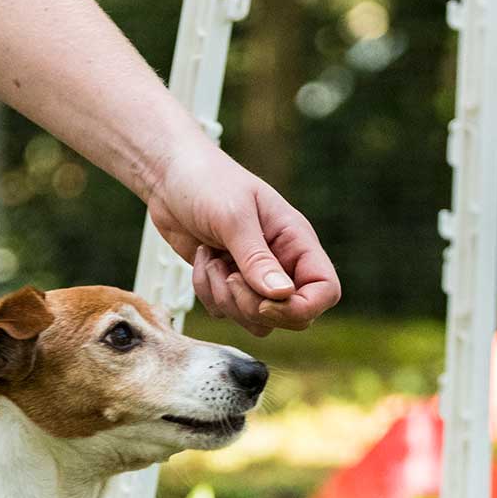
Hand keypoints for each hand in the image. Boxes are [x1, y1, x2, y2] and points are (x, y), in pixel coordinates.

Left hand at [146, 143, 340, 335]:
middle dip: (253, 307)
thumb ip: (257, 259)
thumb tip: (282, 296)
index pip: (325, 290)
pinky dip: (207, 293)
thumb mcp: (234, 217)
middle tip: (228, 276)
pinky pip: (225, 312)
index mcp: (296, 241)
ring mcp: (254, 276)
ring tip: (213, 260)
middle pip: (291, 316)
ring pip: (256, 320)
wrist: (171, 177)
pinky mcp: (227, 283)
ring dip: (226, 300)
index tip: (264, 303)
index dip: (301, 308)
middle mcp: (282, 263)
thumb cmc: (207, 182)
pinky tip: (203, 259)